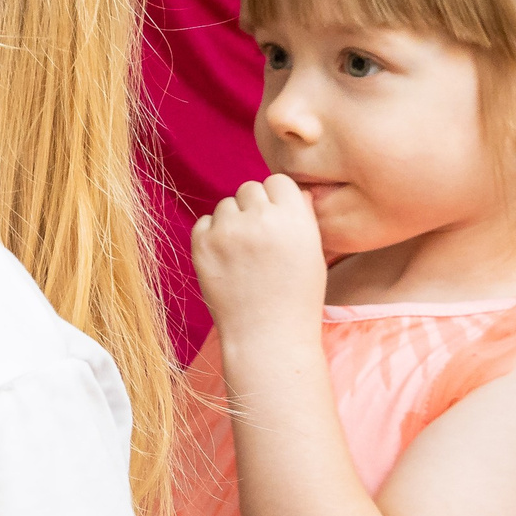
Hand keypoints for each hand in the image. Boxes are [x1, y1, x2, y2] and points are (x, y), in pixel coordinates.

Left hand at [192, 174, 328, 342]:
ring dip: (233, 220)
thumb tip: (295, 190)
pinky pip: (205, 222)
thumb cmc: (296, 296)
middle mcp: (260, 220)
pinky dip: (213, 235)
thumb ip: (302, 217)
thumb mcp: (313, 253)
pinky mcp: (202, 244)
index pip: (278, 181)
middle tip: (259, 237)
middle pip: (250, 188)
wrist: (266, 334)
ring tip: (244, 253)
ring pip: (226, 204)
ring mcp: (228, 231)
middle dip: (254, 207)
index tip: (278, 217)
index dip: (278, 198)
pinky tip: (227, 259)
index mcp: (294, 219)